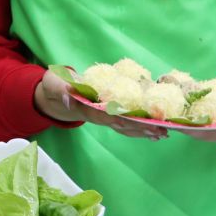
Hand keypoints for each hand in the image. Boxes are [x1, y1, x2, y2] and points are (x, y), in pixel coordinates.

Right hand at [34, 71, 167, 139]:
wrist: (55, 93)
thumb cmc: (55, 85)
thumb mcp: (53, 82)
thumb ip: (59, 88)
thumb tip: (68, 96)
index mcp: (84, 107)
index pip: (103, 115)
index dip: (119, 118)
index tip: (135, 121)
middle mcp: (96, 116)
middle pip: (119, 124)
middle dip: (139, 127)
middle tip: (159, 130)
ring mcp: (103, 117)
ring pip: (124, 127)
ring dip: (143, 131)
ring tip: (162, 133)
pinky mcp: (108, 116)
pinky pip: (125, 124)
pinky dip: (140, 129)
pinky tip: (154, 131)